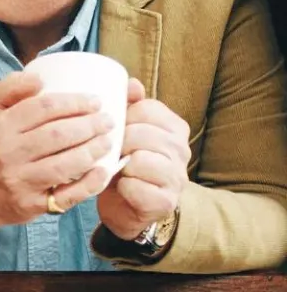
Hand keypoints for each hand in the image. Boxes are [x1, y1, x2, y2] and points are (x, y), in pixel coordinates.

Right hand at [0, 72, 116, 257]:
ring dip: (93, 151)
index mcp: (0, 127)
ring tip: (107, 141)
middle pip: (57, 135)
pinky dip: (91, 183)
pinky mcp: (32, 205)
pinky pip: (67, 195)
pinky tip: (104, 170)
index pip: (43, 108)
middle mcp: (8, 154)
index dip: (75, 102)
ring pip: (65, 165)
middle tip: (108, 121)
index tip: (96, 101)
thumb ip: (11, 87)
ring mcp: (20, 182)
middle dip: (90, 125)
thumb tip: (40, 77)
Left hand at [95, 78, 188, 240]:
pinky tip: (122, 189)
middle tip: (110, 154)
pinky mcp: (166, 201)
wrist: (128, 208)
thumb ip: (129, 106)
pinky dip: (122, 188)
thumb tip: (130, 83)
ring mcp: (177, 176)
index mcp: (174, 127)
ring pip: (140, 159)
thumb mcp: (127, 132)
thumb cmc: (124, 164)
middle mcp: (182, 149)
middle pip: (141, 133)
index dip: (121, 119)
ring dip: (120, 166)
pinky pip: (136, 187)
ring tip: (117, 170)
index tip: (113, 131)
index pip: (145, 109)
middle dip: (118, 143)